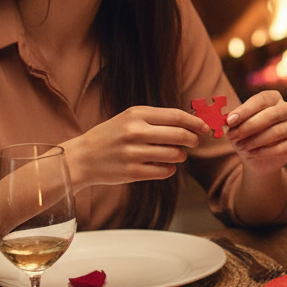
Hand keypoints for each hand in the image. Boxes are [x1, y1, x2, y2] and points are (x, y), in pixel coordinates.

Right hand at [63, 106, 207, 190]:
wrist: (82, 158)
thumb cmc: (111, 136)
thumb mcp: (130, 119)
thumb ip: (157, 119)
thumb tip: (191, 122)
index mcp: (136, 114)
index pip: (176, 116)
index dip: (195, 123)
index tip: (204, 128)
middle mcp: (135, 132)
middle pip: (180, 135)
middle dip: (192, 140)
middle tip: (193, 142)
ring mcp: (133, 153)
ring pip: (175, 155)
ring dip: (181, 156)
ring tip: (176, 154)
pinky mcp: (132, 172)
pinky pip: (165, 171)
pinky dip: (170, 169)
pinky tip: (165, 166)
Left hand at [225, 90, 286, 174]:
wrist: (256, 156)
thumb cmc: (245, 134)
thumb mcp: (236, 125)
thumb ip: (232, 120)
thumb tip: (227, 119)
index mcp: (273, 98)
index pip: (262, 99)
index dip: (246, 110)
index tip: (230, 120)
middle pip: (273, 114)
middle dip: (250, 126)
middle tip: (233, 135)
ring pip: (277, 131)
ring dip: (255, 140)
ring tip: (240, 146)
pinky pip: (281, 147)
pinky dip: (263, 151)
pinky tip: (251, 153)